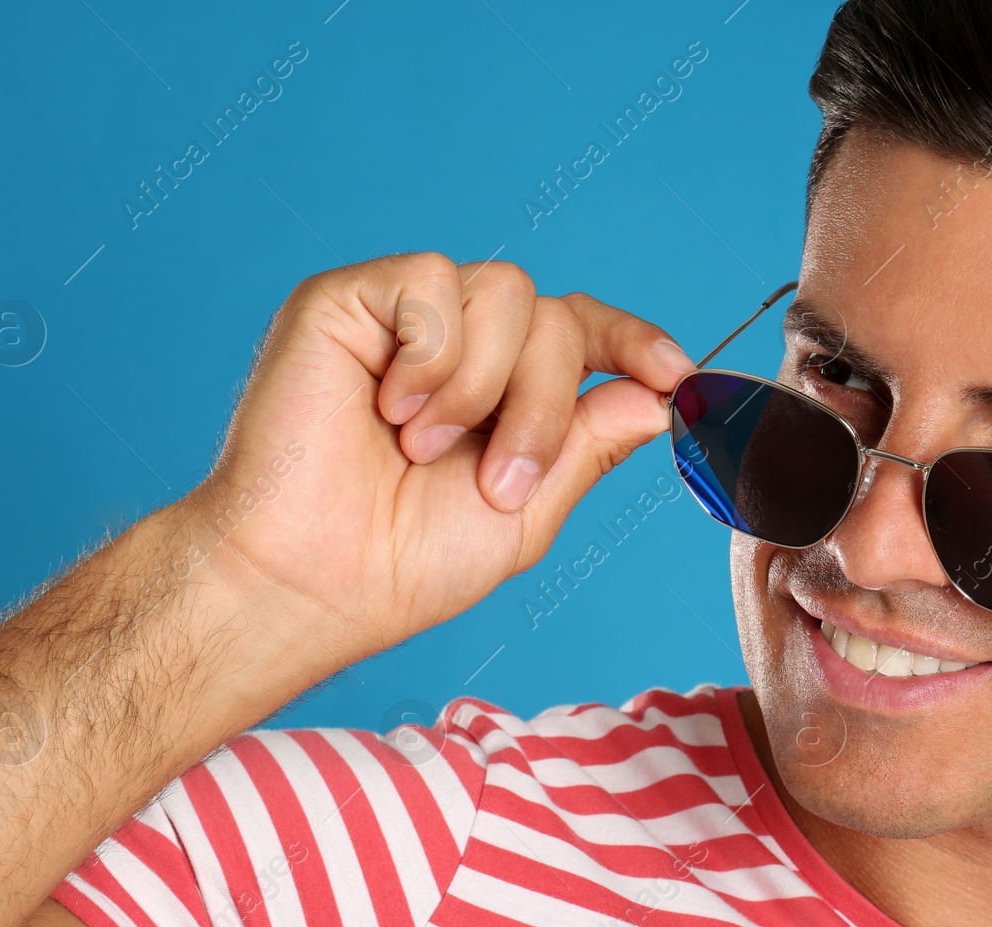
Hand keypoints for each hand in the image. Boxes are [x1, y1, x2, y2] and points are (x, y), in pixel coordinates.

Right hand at [178, 251, 694, 677]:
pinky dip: (431, 356)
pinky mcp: (350, 299)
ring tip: (422, 447)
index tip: (676, 372)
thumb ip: (586, 444)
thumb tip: (655, 396)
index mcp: (500, 389)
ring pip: (506, 290)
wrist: (315, 579)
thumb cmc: (403, 560)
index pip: (580, 331)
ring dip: (483, 386)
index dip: (632, 341)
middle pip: (554, 316)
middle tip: (494, 480)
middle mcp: (457, 345)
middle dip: (541, 404)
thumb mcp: (526, 511)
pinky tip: (389, 408)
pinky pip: (434, 282)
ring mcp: (404, 318)